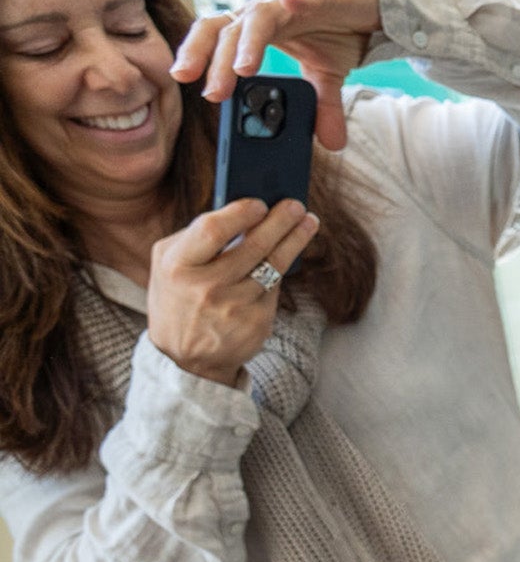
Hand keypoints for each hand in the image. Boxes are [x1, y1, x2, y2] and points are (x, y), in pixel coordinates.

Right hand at [146, 197, 321, 386]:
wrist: (185, 359)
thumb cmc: (178, 297)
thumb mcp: (169, 264)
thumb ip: (196, 237)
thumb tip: (242, 211)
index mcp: (177, 265)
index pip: (213, 230)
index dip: (241, 213)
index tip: (260, 202)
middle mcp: (206, 287)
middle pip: (253, 246)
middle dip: (280, 222)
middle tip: (297, 205)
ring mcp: (234, 307)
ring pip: (273, 266)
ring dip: (295, 241)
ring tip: (308, 223)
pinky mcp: (256, 323)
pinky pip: (274, 287)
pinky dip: (281, 268)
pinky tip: (290, 252)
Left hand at [172, 0, 382, 152]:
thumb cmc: (335, 29)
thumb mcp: (327, 75)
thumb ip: (323, 107)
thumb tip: (331, 144)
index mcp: (255, 30)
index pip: (215, 39)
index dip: (196, 54)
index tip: (182, 79)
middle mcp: (263, 12)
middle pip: (224, 30)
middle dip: (213, 60)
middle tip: (210, 93)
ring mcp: (287, 2)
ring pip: (256, 20)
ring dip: (247, 45)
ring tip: (244, 71)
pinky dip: (296, 0)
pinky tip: (292, 2)